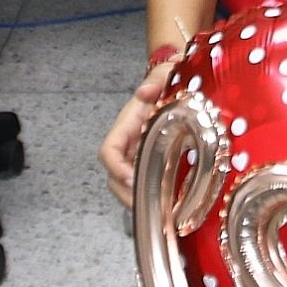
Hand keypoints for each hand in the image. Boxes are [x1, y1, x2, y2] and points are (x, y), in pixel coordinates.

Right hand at [99, 58, 178, 211]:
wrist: (178, 81)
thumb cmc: (168, 79)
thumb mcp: (165, 75)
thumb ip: (157, 81)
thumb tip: (146, 92)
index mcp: (128, 124)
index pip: (108, 151)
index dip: (115, 167)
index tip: (131, 179)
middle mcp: (129, 143)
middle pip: (114, 175)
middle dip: (125, 194)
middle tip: (148, 207)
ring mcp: (138, 153)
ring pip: (126, 184)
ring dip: (136, 199)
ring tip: (158, 211)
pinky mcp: (151, 160)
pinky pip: (143, 182)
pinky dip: (149, 195)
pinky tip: (167, 205)